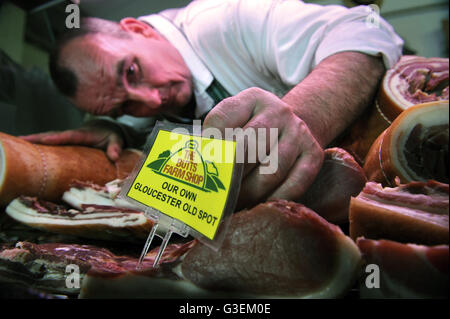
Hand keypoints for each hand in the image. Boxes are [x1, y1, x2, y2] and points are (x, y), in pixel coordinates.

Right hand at [19, 120, 123, 160]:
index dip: (58, 138)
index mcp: (84, 134)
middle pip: (54, 135)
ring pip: (50, 138)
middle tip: (22, 140)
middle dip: (39, 137)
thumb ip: (116, 147)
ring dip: (35, 140)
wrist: (108, 128)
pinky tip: (28, 148)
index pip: (70, 136)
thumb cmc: (111, 135)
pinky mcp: (65, 142)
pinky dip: (40, 143)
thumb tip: (114, 157)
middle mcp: (73, 134)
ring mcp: (67, 138)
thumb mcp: (117, 140)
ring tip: (19, 143)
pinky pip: (51, 142)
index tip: (45, 140)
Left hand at [203, 87, 323, 207]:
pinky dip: (274, 199)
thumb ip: (214, 138)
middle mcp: (278, 111)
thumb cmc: (253, 129)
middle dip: (227, 178)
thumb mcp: (234, 122)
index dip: (208, 149)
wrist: (293, 125)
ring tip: (233, 205)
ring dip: (249, 194)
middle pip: (246, 149)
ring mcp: (298, 132)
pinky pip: (294, 184)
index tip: (198, 170)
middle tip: (213, 198)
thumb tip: (188, 166)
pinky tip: (259, 205)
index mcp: (251, 99)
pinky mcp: (313, 153)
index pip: (221, 122)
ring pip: (270, 171)